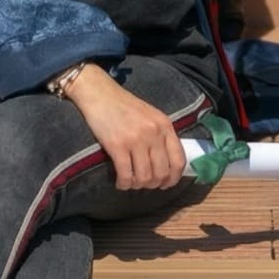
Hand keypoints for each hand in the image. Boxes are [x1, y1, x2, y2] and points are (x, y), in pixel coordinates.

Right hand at [61, 64, 186, 190]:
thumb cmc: (124, 106)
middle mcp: (154, 133)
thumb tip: (165, 164)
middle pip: (161, 173)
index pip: (179, 160)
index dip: (173, 178)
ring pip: (144, 177)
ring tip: (130, 182)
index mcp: (165, 125)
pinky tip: (119, 182)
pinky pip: (125, 175)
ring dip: (137, 185)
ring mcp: (136, 139)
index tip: (165, 184)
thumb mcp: (151, 116)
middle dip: (153, 184)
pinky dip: (123, 184)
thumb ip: (160, 135)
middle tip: (143, 183)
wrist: (99, 93)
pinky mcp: (117, 145)